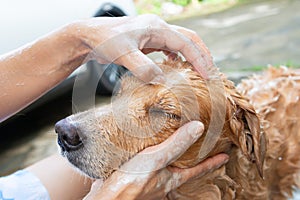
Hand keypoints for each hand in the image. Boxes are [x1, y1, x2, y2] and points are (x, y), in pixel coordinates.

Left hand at [73, 14, 212, 80]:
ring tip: (197, 71)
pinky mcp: (146, 41)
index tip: (208, 75)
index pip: (186, 43)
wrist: (88, 37)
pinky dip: (175, 57)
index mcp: (157, 28)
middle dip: (201, 55)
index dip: (199, 59)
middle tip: (210, 72)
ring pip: (179, 43)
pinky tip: (174, 66)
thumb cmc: (103, 41)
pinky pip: (168, 48)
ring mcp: (152, 33)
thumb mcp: (123, 54)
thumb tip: (160, 79)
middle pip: (188, 40)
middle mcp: (158, 28)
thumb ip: (143, 67)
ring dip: (190, 56)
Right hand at [83, 121, 228, 199]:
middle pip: (184, 167)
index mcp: (171, 178)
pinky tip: (145, 145)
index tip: (225, 156)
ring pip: (166, 164)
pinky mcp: (134, 173)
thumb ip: (176, 145)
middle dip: (193, 157)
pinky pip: (148, 161)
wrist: (105, 197)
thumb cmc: (130, 184)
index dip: (213, 162)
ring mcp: (148, 178)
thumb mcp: (156, 160)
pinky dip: (152, 152)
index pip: (198, 170)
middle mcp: (162, 180)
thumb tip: (198, 128)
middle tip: (201, 146)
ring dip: (172, 154)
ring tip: (175, 142)